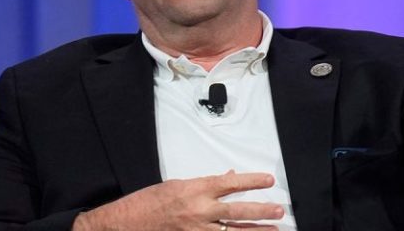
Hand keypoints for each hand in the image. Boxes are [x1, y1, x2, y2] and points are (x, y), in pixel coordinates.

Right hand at [73, 170, 283, 230]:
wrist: (124, 224)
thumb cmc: (148, 202)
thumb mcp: (177, 185)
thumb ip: (205, 184)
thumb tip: (229, 178)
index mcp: (194, 189)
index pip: (230, 184)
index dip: (252, 181)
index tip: (269, 180)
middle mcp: (198, 210)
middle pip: (238, 211)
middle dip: (261, 212)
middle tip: (279, 211)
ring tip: (274, 230)